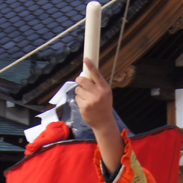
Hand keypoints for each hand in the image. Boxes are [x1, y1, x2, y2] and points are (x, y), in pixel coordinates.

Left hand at [75, 59, 121, 174]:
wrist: (104, 122)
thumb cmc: (104, 106)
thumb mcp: (105, 94)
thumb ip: (97, 85)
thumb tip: (85, 74)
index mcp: (105, 89)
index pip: (97, 74)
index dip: (90, 66)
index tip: (86, 59)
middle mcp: (98, 94)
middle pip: (82, 80)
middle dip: (79, 80)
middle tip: (80, 82)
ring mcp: (91, 101)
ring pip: (78, 89)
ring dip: (80, 92)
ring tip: (86, 98)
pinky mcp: (84, 107)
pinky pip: (77, 98)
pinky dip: (79, 100)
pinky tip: (85, 105)